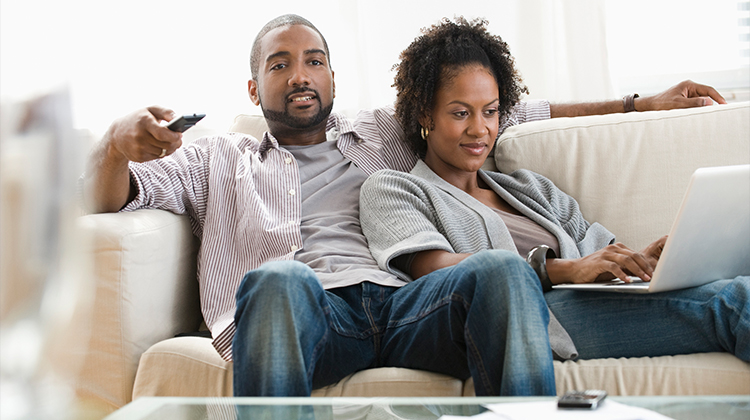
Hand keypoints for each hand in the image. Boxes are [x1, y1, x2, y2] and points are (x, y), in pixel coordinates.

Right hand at [105, 106, 182, 162]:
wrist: (117, 134)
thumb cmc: (138, 119)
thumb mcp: (150, 110)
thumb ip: (166, 112)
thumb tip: (178, 119)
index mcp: (144, 121)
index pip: (162, 133)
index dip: (174, 136)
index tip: (180, 135)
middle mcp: (139, 136)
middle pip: (166, 145)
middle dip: (176, 143)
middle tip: (178, 139)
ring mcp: (138, 148)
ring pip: (163, 153)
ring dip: (169, 148)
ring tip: (169, 142)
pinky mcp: (138, 157)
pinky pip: (156, 157)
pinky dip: (160, 152)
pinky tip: (158, 146)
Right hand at [547, 238, 665, 284]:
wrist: (575, 270)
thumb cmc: (596, 270)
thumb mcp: (614, 267)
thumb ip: (626, 268)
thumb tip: (644, 275)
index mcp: (618, 248)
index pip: (637, 255)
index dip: (647, 264)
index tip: (656, 274)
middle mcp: (613, 249)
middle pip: (634, 256)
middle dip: (646, 267)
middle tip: (653, 277)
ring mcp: (606, 254)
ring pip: (627, 260)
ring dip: (638, 271)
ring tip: (645, 279)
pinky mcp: (599, 262)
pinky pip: (614, 267)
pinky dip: (622, 274)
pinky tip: (628, 281)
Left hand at [635, 80, 726, 110]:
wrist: (649, 106)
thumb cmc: (661, 104)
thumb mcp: (678, 104)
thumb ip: (694, 103)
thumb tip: (709, 103)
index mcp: (688, 85)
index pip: (708, 90)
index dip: (718, 97)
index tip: (724, 104)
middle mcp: (689, 88)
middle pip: (705, 95)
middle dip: (711, 103)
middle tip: (718, 111)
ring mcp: (686, 94)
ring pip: (700, 101)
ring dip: (702, 107)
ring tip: (706, 114)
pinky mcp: (684, 100)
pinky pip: (694, 105)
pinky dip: (697, 109)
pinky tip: (697, 115)